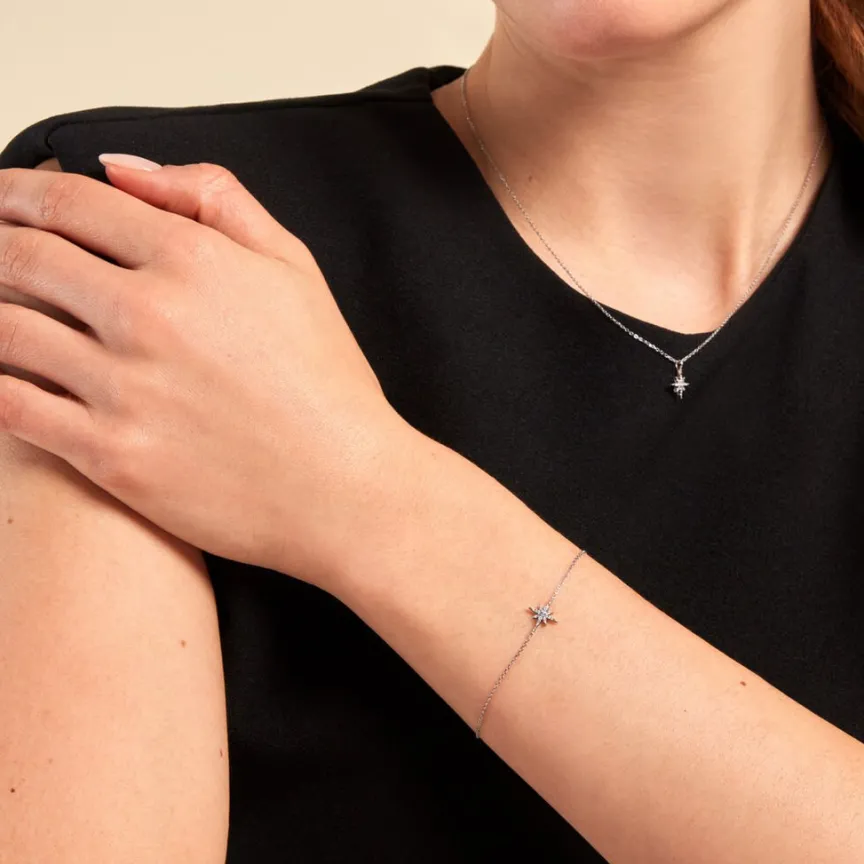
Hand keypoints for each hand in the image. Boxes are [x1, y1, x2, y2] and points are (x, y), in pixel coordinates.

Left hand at [0, 159, 412, 583]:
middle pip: (22, 258)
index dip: (17, 192)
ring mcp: (125, 390)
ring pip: (5, 331)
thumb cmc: (327, 385)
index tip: (1, 199)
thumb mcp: (295, 267)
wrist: (346, 488)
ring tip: (0, 316)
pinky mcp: (111, 457)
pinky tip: (5, 378)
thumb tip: (122, 169)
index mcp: (193, 260)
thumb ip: (213, 199)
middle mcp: (150, 316)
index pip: (70, 202)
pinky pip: (12, 407)